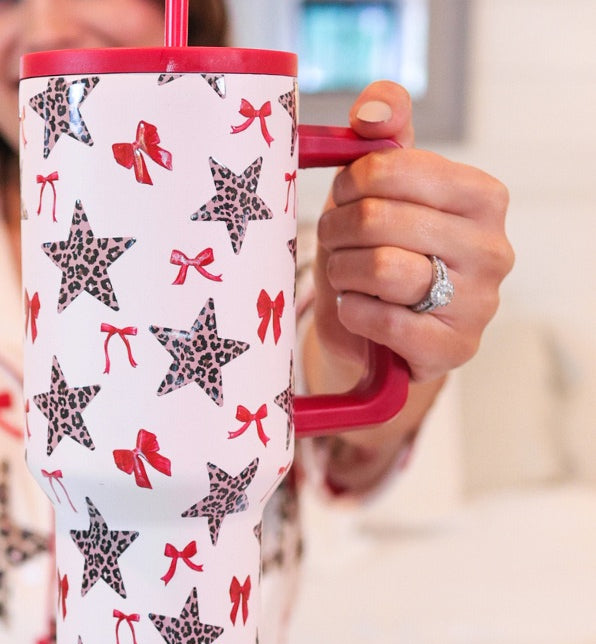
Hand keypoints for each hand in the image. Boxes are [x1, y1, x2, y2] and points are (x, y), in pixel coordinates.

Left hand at [312, 81, 514, 384]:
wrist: (378, 335)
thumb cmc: (380, 253)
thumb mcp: (380, 192)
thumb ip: (382, 139)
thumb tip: (372, 114)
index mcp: (481, 197)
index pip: (393, 169)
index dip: (349, 185)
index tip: (342, 198)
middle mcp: (492, 248)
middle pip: (379, 219)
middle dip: (338, 232)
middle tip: (333, 242)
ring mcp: (479, 302)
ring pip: (381, 269)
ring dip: (343, 272)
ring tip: (346, 275)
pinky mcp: (454, 348)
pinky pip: (385, 321)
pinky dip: (354, 314)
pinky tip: (356, 309)